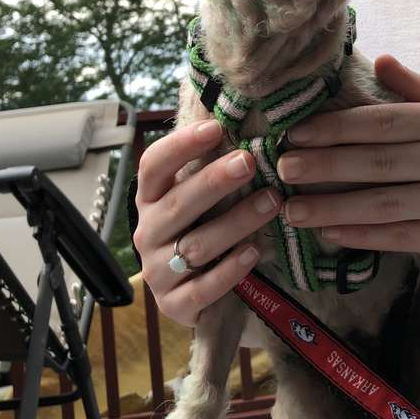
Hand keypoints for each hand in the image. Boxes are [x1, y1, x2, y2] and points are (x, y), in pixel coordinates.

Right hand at [133, 119, 280, 326]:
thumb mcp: (198, 197)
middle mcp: (148, 232)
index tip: (216, 127)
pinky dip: (230, 270)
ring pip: (197, 245)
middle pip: (178, 203)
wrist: (192, 294)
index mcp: (150, 199)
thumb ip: (207, 164)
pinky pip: (203, 288)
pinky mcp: (175, 304)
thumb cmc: (201, 229)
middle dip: (215, 181)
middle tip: (249, 161)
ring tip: (271, 202)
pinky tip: (255, 251)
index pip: (154, 166)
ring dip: (236, 221)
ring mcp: (159, 270)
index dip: (181, 145)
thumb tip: (230, 113)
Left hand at [276, 55, 419, 262]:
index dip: (335, 128)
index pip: (382, 122)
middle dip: (324, 166)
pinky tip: (329, 233)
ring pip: (383, 204)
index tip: (295, 134)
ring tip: (292, 210)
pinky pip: (400, 237)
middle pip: (377, 163)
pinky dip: (361, 236)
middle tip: (282, 169)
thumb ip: (416, 89)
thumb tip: (380, 59)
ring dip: (332, 207)